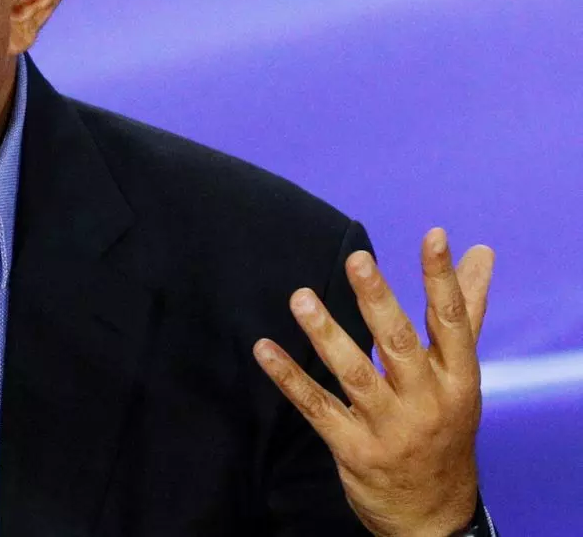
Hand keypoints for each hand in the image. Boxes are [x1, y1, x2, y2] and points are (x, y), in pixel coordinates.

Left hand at [254, 228, 494, 536]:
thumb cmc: (445, 427)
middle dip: (379, 301)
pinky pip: (316, 407)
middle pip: (401, 345)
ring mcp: (389, 427)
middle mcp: (426, 402)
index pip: (452, 322)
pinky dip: (289, 377)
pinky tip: (264, 348)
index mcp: (458, 379)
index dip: (442, 279)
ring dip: (326, 334)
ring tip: (301, 297)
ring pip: (354, 374)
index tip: (433, 236)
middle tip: (358, 260)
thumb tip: (481, 254)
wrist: (433, 514)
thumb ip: (466, 311)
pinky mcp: (353, 448)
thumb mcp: (461, 376)